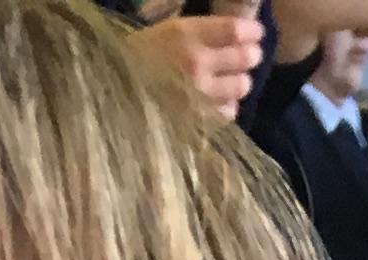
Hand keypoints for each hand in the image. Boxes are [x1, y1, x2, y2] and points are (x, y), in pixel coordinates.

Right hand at [117, 2, 263, 116]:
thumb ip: (201, 32)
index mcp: (184, 35)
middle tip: (247, 58)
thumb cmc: (137, 59)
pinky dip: (226, 106)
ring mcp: (199, 96)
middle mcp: (196, 64)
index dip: (251, 31)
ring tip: (228, 82)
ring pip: (241, 87)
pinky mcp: (199, 121)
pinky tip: (215, 102)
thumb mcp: (166, 32)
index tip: (256, 34)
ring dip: (239, 83)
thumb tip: (238, 35)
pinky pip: (229, 112)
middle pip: (246, 58)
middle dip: (249, 57)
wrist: (111, 96)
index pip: (235, 30)